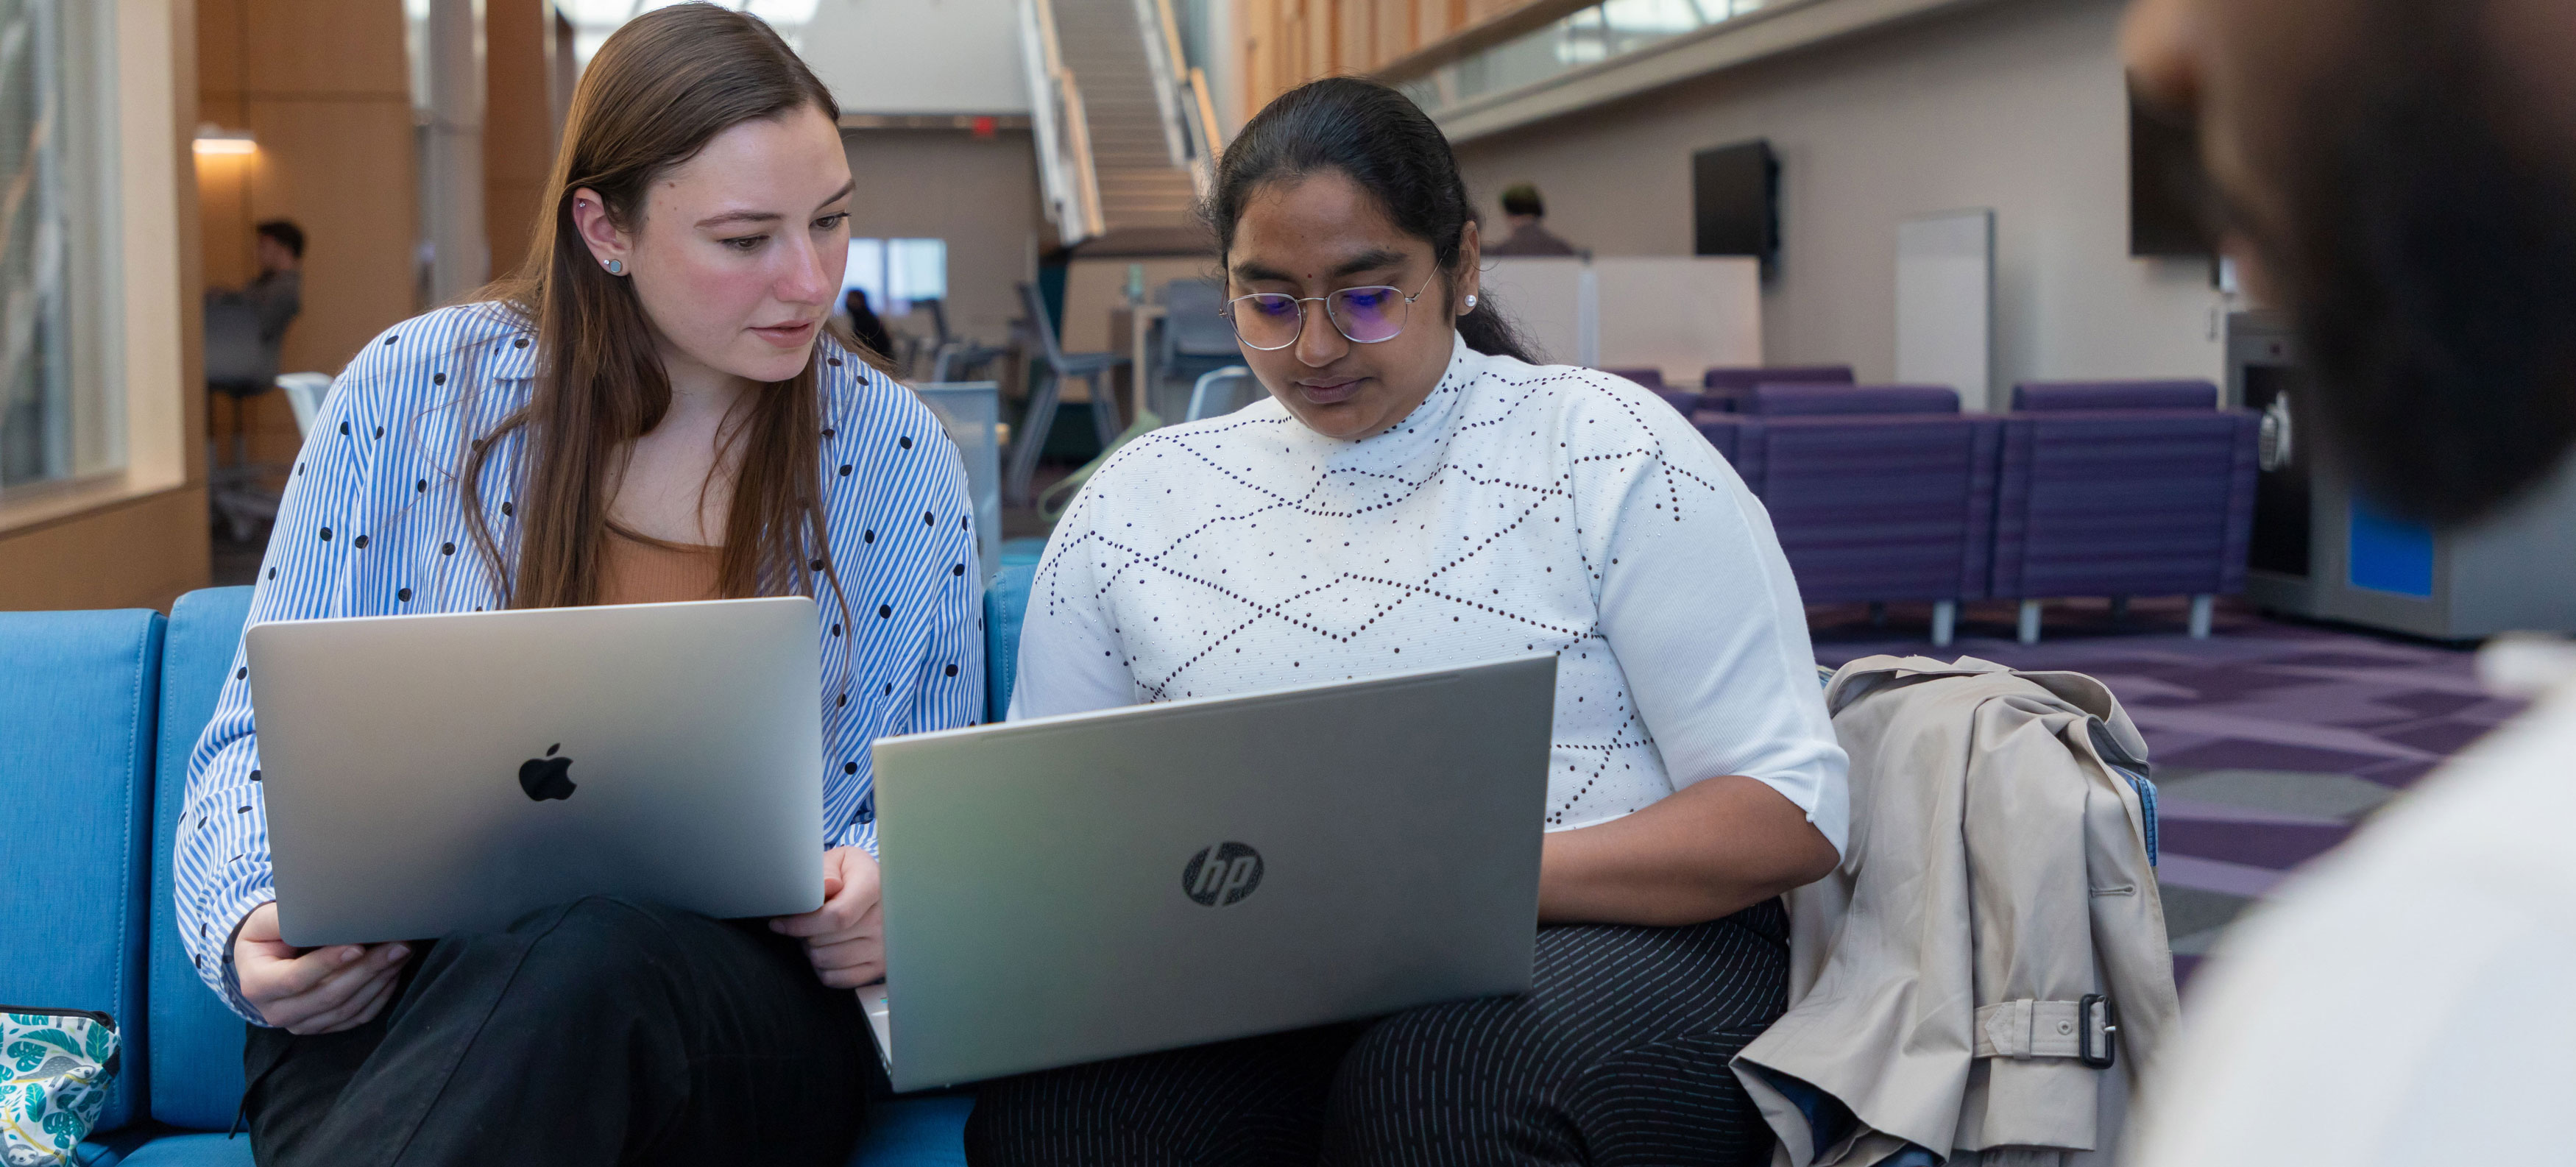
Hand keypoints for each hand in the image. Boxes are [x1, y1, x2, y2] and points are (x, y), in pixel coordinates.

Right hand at [233, 902, 411, 1033]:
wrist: (261, 965)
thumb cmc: (265, 938)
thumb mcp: (263, 924)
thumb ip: (284, 919)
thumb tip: (319, 910)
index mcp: (257, 985)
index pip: (295, 978)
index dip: (328, 963)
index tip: (358, 946)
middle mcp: (276, 1012)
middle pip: (328, 995)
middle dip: (367, 969)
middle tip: (397, 945)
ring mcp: (300, 1025)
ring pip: (347, 1009)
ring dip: (379, 981)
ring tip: (401, 954)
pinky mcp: (321, 1027)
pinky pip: (356, 1018)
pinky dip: (379, 996)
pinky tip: (393, 973)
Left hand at [771, 846, 883, 987]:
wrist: (879, 891)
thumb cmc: (851, 875)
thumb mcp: (839, 861)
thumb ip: (826, 871)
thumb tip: (827, 887)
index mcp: (875, 888)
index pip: (838, 917)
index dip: (802, 924)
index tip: (779, 923)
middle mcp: (885, 920)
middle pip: (825, 941)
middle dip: (802, 934)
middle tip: (803, 923)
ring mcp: (884, 947)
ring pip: (827, 961)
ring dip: (811, 950)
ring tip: (816, 934)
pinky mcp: (878, 968)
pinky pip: (837, 979)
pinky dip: (822, 968)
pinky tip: (826, 950)